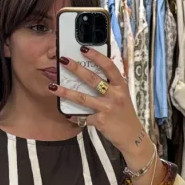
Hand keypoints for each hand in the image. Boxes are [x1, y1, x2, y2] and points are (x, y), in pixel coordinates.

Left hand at [51, 49, 151, 166]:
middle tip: (63, 60)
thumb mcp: (122, 96)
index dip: (97, 56)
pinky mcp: (101, 121)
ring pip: (83, 98)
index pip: (109, 67)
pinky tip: (66, 113)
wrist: (132, 136)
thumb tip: (92, 73)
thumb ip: (111, 86)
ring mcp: (107, 109)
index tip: (83, 49)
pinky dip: (73, 115)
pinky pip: (83, 117)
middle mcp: (114, 95)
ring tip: (53, 87)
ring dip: (66, 92)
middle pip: (92, 79)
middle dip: (76, 69)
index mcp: (120, 86)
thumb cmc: (124, 114)